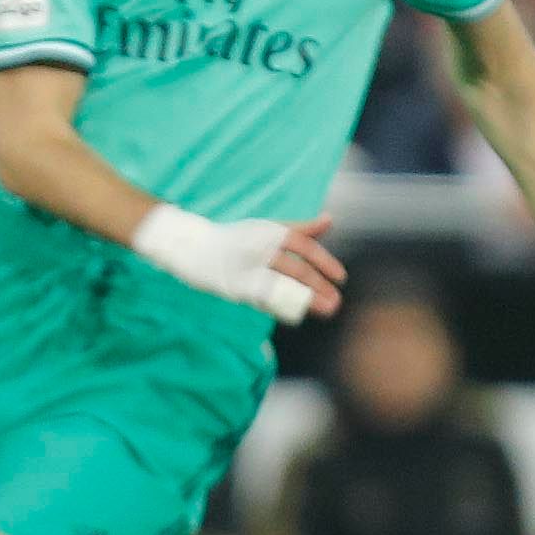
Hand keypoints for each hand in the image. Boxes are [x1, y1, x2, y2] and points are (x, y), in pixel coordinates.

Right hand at [131, 206, 344, 323]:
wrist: (192, 246)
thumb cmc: (235, 238)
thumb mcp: (266, 228)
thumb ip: (299, 228)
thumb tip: (329, 220)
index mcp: (268, 231)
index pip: (304, 246)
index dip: (325, 262)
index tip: (341, 278)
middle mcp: (258, 247)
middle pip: (296, 269)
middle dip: (319, 287)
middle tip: (336, 303)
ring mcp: (246, 268)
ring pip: (282, 287)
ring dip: (306, 301)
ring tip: (325, 310)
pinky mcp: (235, 286)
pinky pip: (264, 299)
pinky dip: (282, 307)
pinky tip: (296, 315)